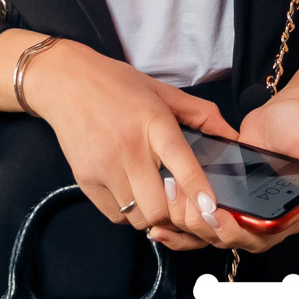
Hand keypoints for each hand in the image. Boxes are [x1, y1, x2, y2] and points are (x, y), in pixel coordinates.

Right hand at [21, 41, 259, 251]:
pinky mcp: (85, 179)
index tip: (210, 208)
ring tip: (155, 197)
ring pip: (138, 215)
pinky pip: (115, 215)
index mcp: (153, 121)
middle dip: (174, 212)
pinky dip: (128, 212)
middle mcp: (128, 148)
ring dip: (152, 214)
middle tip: (180, 204)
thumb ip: (200, 114)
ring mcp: (104, 167)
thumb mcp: (162, 91)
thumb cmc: (118, 85)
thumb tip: (233, 136)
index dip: (198, 189)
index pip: (180, 162)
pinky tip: (132, 193)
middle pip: (158, 205)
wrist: (64, 82)